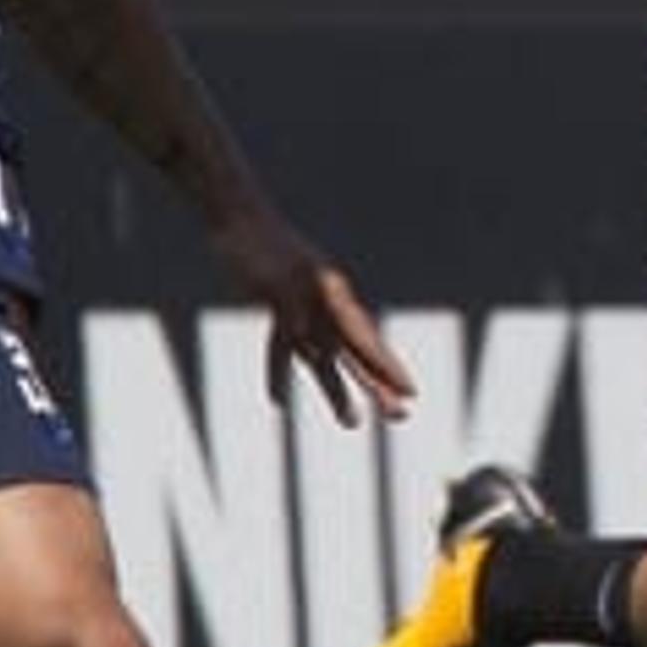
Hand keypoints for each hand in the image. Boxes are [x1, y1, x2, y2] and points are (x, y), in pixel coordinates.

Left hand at [218, 215, 415, 426]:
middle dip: (378, 387)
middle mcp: (325, 307)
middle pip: (357, 355)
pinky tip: (277, 401)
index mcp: (332, 294)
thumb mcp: (272, 273)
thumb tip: (299, 334)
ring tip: (353, 425)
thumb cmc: (257, 244)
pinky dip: (280, 373)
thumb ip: (288, 303)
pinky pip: (284, 352)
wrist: (235, 221)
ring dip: (338, 392)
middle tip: (401, 416)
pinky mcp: (280, 315)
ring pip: (326, 361)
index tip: (411, 391)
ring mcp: (304, 312)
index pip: (364, 338)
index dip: (387, 368)